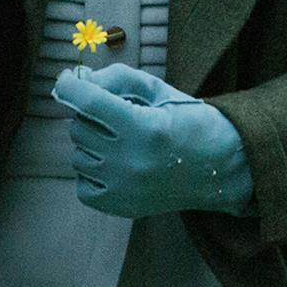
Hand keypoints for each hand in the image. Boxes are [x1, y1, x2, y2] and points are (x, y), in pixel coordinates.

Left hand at [52, 63, 253, 218]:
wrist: (221, 167)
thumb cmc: (188, 121)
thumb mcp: (158, 90)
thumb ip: (116, 79)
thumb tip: (75, 82)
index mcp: (144, 127)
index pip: (88, 101)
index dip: (69, 87)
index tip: (65, 80)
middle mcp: (132, 161)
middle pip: (79, 127)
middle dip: (91, 116)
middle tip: (116, 116)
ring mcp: (125, 189)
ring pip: (78, 156)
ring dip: (92, 144)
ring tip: (121, 142)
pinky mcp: (122, 208)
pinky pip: (82, 185)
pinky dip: (92, 173)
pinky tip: (115, 164)